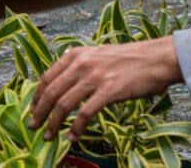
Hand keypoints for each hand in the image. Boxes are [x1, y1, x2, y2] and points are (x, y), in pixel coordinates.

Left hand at [29, 38, 182, 140]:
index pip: (47, 77)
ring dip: (53, 123)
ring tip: (49, 136)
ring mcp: (94, 78)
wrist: (157, 59)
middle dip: (39, 112)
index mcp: (77, 55)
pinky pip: (85, 114)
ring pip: (63, 104)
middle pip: (51, 92)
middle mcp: (81, 64)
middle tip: (34, 126)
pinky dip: (76, 128)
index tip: (33, 109)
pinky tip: (73, 137)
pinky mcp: (108, 91)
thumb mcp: (99, 54)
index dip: (37, 96)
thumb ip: (81, 64)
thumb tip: (65, 80)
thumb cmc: (131, 58)